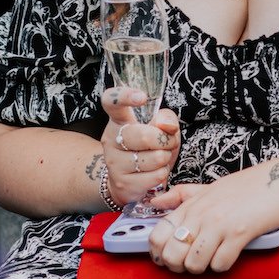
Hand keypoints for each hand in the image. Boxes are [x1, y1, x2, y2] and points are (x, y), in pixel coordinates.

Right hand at [99, 86, 180, 206]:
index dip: (125, 96)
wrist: (128, 180)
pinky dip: (163, 173)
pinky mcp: (122, 182)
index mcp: (118, 119)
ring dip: (166, 157)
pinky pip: (155, 176)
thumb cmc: (147, 148)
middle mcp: (111, 139)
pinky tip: (156, 171)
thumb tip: (166, 126)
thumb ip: (166, 119)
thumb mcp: (160, 128)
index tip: (141, 97)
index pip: (111, 101)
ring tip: (161, 157)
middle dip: (165, 140)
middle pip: (143, 136)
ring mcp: (114, 162)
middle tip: (168, 142)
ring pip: (153, 158)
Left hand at [145, 164, 278, 274]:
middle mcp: (201, 214)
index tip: (168, 257)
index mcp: (191, 204)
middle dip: (178, 266)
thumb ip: (181, 195)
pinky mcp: (239, 234)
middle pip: (171, 254)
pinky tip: (230, 255)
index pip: (157, 234)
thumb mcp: (209, 187)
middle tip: (191, 263)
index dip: (158, 253)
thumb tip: (155, 202)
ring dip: (202, 268)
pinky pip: (220, 264)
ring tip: (212, 259)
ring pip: (193, 264)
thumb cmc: (248, 186)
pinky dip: (223, 265)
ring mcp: (219, 224)